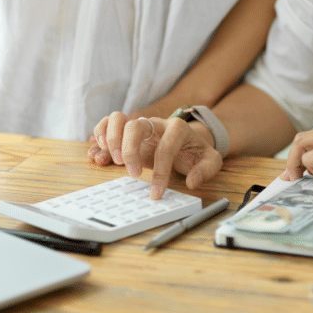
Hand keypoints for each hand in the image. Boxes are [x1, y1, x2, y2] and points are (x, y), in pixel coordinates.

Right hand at [89, 112, 222, 197]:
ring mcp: (140, 124)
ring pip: (118, 119)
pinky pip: (109, 122)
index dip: (160, 172)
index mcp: (178, 128)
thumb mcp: (211, 161)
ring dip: (111, 138)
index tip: (156, 193)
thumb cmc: (196, 152)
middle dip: (130, 150)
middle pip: (136, 126)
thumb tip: (192, 182)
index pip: (166, 147)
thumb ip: (206, 170)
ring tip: (114, 159)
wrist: (188, 142)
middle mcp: (156, 122)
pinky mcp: (128, 130)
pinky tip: (102, 150)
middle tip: (132, 173)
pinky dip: (101, 133)